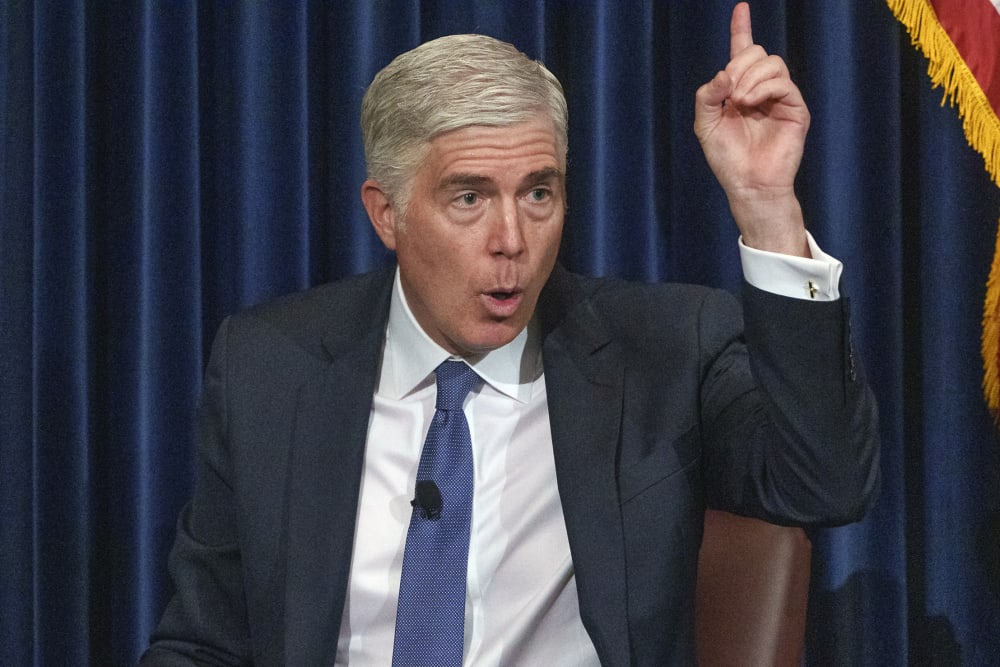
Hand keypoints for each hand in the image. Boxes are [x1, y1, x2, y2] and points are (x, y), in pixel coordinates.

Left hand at [694, 2, 809, 255]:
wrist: (747, 183)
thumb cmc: (727, 158)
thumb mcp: (705, 123)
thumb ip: (708, 94)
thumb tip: (726, 72)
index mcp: (740, 89)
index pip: (742, 51)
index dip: (741, 28)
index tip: (740, 8)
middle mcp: (762, 89)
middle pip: (757, 53)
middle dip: (739, 64)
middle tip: (729, 92)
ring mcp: (781, 98)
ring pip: (772, 63)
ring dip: (750, 76)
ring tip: (738, 101)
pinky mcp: (795, 109)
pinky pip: (783, 83)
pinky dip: (763, 88)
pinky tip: (750, 102)